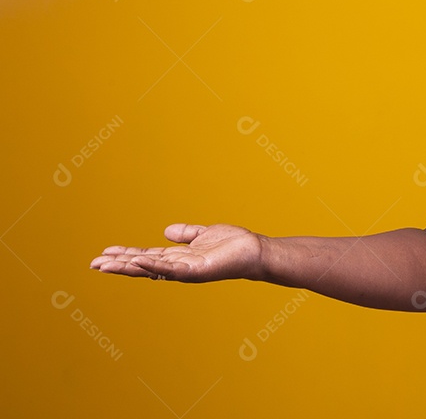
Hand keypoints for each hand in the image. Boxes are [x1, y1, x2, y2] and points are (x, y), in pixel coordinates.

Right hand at [90, 223, 263, 282]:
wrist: (254, 251)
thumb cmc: (232, 245)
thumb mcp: (203, 234)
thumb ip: (186, 234)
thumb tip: (166, 231)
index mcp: (178, 257)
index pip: (146, 256)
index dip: (125, 255)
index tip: (104, 253)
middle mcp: (178, 266)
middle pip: (142, 266)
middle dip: (118, 265)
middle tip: (93, 263)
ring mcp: (186, 271)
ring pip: (150, 269)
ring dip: (127, 267)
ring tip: (105, 264)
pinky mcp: (196, 271)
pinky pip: (170, 269)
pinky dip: (153, 265)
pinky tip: (136, 261)